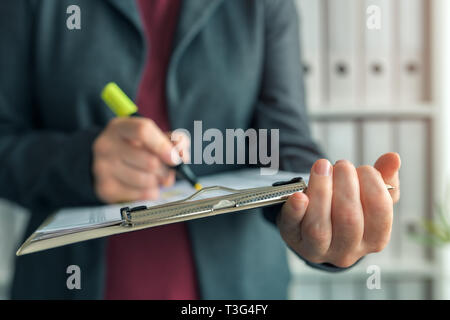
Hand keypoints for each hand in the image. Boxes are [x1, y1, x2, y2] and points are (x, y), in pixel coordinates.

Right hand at [92, 117, 188, 202]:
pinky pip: (142, 195)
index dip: (163, 145)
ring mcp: (103, 168)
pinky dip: (152, 192)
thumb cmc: (137, 147)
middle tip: (166, 170)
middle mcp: (106, 145)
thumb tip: (182, 155)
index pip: (143, 131)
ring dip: (159, 182)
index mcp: (119, 127)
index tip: (175, 158)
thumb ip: (174, 141)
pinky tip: (145, 186)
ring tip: (154, 176)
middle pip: (150, 161)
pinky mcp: (106, 189)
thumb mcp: (154, 136)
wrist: (110, 163)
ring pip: (147, 180)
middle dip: (166, 169)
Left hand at [277, 152, 400, 267]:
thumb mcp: (367, 197)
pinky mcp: (293, 238)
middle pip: (349, 220)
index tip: (363, 168)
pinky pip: (292, 227)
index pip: (380, 213)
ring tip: (322, 167)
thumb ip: (383, 178)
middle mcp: (347, 250)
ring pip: (319, 228)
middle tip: (341, 164)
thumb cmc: (346, 209)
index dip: (373, 185)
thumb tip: (393, 158)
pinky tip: (299, 194)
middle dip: (346, 185)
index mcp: (374, 239)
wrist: (312, 228)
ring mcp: (318, 248)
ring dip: (321, 191)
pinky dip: (295, 210)